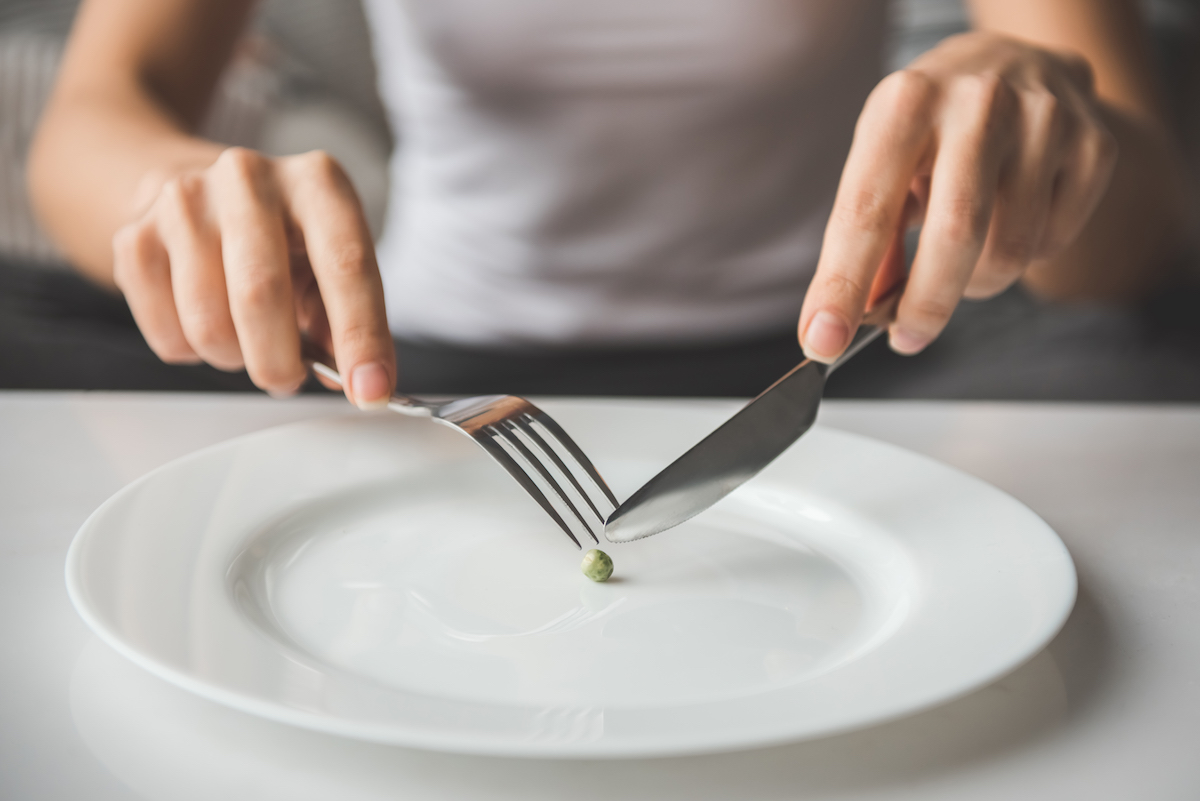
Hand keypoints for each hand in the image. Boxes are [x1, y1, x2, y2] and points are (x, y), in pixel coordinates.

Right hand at [112, 147, 394, 405]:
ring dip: (235, 358)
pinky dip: (194, 352)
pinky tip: (208, 324)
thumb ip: (348, 317)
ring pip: (208, 323)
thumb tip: (356, 379)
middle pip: (261, 294)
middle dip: (280, 361)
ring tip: (248, 341)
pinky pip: (167, 334)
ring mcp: (183, 202)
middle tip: (288, 378)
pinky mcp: (134, 236)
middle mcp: (248, 178)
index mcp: (316, 182)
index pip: (345, 264)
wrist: (201, 193)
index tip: (371, 390)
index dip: (361, 336)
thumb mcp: (332, 261)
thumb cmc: (283, 238)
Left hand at [798, 32, 1117, 361]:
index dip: (843, 284)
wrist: (1013, 61)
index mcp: (905, 104)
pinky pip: (1050, 245)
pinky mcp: (1092, 146)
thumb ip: (867, 238)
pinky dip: (1022, 258)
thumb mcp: (882, 160)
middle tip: (905, 337)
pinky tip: (1007, 222)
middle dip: (924, 307)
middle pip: (955, 236)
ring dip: (974, 284)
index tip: (824, 341)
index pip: (867, 212)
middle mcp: (978, 103)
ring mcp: (1045, 120)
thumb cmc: (930, 125)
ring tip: (959, 259)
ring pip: (1008, 252)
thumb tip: (846, 318)